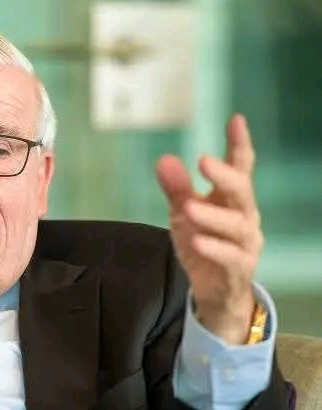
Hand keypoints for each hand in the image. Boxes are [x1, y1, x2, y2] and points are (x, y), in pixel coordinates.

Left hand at [155, 114, 263, 344]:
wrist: (214, 290)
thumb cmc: (203, 243)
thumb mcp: (184, 214)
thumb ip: (176, 189)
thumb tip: (164, 160)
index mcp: (232, 199)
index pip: (241, 167)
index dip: (239, 144)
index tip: (236, 120)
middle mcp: (244, 217)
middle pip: (242, 192)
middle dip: (225, 175)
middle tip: (203, 160)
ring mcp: (245, 244)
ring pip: (237, 227)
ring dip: (213, 216)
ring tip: (188, 207)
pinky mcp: (239, 269)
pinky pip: (230, 257)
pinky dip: (214, 248)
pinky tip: (196, 239)